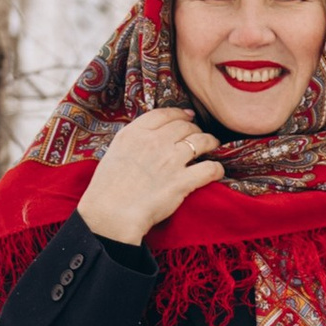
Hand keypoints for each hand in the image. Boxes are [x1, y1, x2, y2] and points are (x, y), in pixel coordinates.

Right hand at [77, 108, 223, 246]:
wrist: (112, 212)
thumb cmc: (108, 186)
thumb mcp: (116, 151)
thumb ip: (133, 140)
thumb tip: (148, 136)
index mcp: (135, 133)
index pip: (164, 113)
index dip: (180, 113)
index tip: (188, 116)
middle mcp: (155, 142)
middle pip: (185, 126)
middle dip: (195, 129)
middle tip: (198, 136)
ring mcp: (171, 160)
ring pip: (201, 141)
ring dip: (210, 142)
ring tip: (213, 146)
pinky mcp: (183, 181)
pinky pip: (210, 168)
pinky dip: (217, 168)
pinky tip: (217, 171)